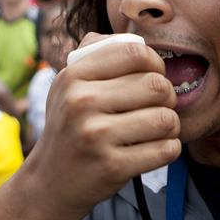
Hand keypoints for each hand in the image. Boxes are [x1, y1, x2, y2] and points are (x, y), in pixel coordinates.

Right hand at [0, 33, 180, 219]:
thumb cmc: (70, 124)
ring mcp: (96, 136)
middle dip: (168, 96)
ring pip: (166, 118)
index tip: (153, 75)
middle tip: (159, 105)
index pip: (136, 53)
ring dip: (171, 125)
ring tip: (157, 128)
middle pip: (157, 85)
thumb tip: (135, 37)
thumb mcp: (69, 83)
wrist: (49, 182)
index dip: (156, 63)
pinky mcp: (111, 167)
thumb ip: (96, 52)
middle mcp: (81, 103)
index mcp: (74, 76)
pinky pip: (165, 149)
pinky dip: (169, 148)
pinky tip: (155, 148)